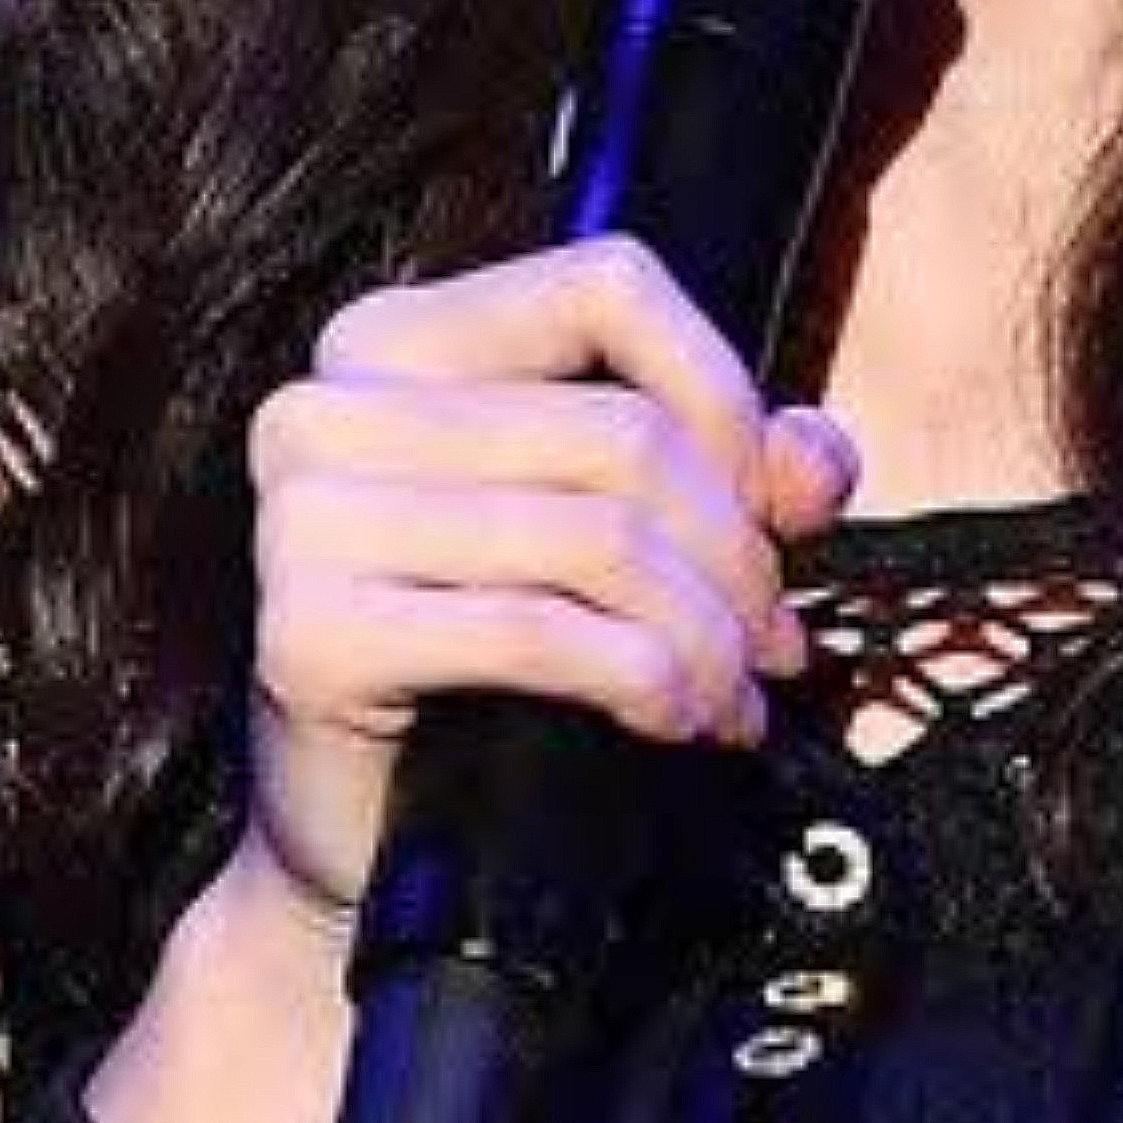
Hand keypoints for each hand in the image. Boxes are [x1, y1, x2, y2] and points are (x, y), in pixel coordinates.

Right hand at [236, 235, 859, 929]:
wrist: (366, 836)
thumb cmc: (495, 670)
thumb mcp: (621, 539)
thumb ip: (727, 473)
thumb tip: (817, 461)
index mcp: (395, 342)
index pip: (607, 286)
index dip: (720, 390)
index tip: (766, 507)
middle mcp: (328, 407)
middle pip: (621, 433)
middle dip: (733, 556)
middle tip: (770, 645)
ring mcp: (305, 517)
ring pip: (597, 536)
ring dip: (702, 636)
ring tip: (731, 698)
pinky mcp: (310, 632)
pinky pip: (538, 633)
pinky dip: (642, 681)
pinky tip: (674, 723)